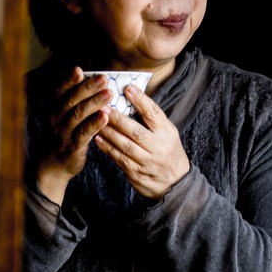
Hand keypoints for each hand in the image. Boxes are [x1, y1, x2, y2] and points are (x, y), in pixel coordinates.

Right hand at [36, 67, 111, 202]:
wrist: (54, 164)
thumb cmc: (65, 134)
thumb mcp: (65, 115)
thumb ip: (75, 100)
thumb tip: (91, 78)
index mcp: (55, 108)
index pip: (60, 91)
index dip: (68, 80)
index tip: (79, 69)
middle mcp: (57, 118)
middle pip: (71, 100)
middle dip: (87, 88)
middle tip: (103, 77)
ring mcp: (63, 133)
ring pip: (77, 115)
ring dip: (94, 103)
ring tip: (109, 93)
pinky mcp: (72, 146)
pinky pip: (83, 134)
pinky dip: (94, 124)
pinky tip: (105, 116)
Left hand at [93, 83, 190, 199]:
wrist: (175, 183)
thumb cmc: (168, 151)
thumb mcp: (167, 132)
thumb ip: (152, 119)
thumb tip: (131, 97)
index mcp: (167, 133)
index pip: (154, 114)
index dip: (141, 100)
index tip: (128, 88)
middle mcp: (158, 147)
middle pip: (135, 131)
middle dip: (117, 118)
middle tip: (103, 106)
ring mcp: (147, 162)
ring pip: (125, 146)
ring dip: (108, 133)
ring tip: (96, 120)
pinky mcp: (136, 174)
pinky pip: (119, 159)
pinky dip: (107, 148)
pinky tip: (98, 138)